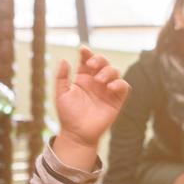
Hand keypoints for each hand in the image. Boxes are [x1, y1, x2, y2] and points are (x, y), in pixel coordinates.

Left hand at [52, 46, 129, 165]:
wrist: (77, 134)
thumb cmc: (68, 115)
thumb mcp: (61, 94)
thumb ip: (61, 77)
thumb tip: (64, 60)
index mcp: (83, 78)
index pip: (87, 60)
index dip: (86, 53)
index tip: (82, 49)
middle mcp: (96, 82)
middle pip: (103, 62)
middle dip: (99, 59)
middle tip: (91, 65)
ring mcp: (107, 90)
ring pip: (114, 72)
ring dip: (108, 72)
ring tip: (100, 80)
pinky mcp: (116, 100)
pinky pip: (123, 86)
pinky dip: (119, 84)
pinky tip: (110, 87)